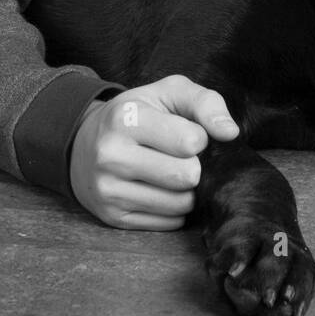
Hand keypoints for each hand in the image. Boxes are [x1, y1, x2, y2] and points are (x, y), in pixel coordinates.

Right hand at [68, 74, 239, 229]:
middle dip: (195, 166)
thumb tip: (230, 133)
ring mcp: (109, 190)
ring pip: (179, 204)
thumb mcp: (168, 93)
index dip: (200, 137)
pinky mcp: (112, 217)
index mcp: (126, 118)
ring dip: (188, 190)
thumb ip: (205, 102)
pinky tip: (161, 189)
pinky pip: (168, 223)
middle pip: (185, 176)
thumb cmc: (138, 114)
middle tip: (183, 156)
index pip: (189, 141)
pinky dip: (175, 209)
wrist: (84, 145)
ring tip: (173, 172)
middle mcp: (111, 155)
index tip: (187, 132)